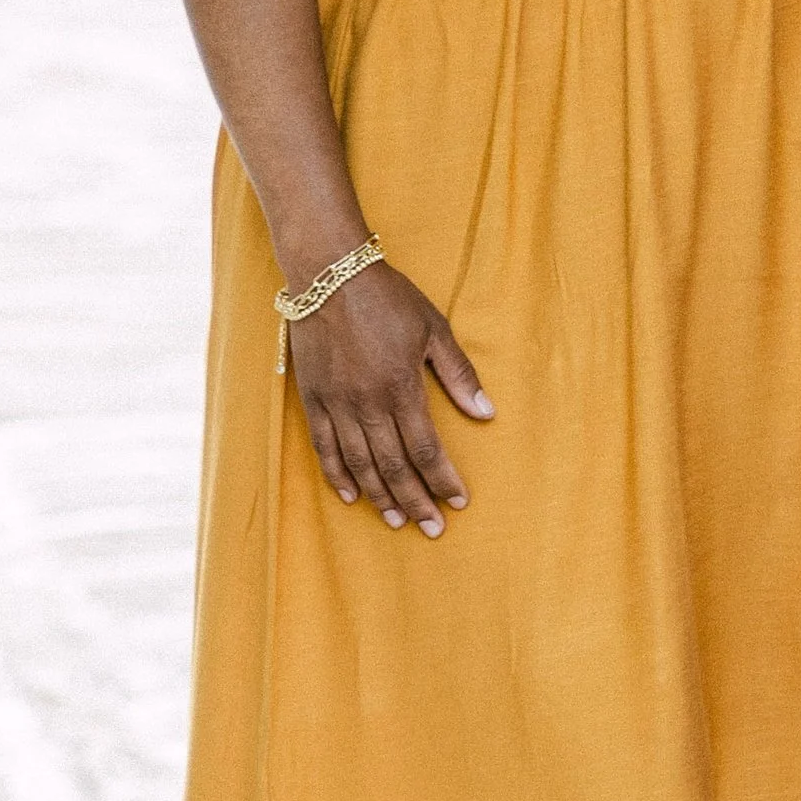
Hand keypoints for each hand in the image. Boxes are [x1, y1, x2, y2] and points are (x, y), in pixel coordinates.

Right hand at [289, 259, 491, 534]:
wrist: (329, 272)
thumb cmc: (387, 297)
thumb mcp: (433, 328)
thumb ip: (460, 374)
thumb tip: (487, 413)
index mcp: (401, 386)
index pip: (427, 448)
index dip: (443, 479)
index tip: (459, 501)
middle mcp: (367, 402)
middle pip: (394, 466)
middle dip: (416, 501)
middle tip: (432, 528)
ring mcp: (337, 402)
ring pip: (360, 463)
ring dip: (380, 496)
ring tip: (396, 521)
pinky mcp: (312, 398)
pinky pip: (325, 447)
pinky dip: (338, 475)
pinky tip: (352, 496)